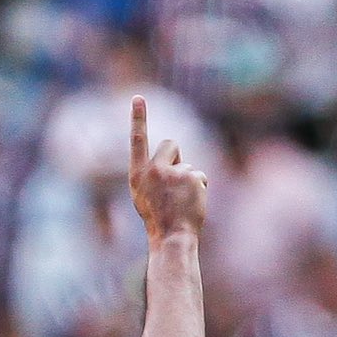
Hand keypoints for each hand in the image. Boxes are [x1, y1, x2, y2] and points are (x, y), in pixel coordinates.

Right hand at [129, 96, 207, 246]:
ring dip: (188, 180)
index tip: (138, 97)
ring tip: (181, 202)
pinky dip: (199, 189)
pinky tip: (192, 204)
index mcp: (137, 176)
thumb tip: (174, 158)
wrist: (172, 239)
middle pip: (170, 144)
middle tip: (174, 185)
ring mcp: (172, 172)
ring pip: (187, 164)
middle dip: (176, 157)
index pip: (137, 141)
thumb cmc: (158, 220)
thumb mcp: (145, 196)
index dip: (138, 118)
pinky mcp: (190, 176)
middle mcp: (153, 170)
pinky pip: (200, 176)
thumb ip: (152, 175)